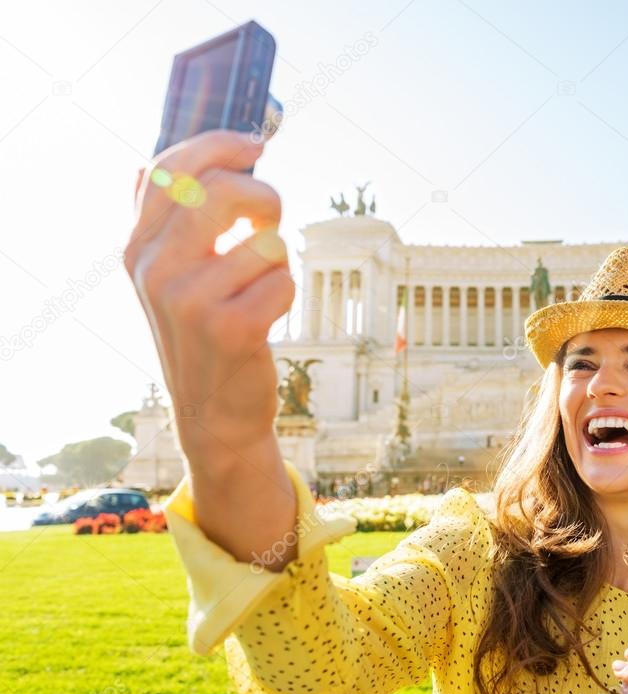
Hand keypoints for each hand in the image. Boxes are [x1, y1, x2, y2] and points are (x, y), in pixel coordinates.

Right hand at [125, 129, 289, 472]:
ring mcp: (188, 301)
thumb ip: (164, 223)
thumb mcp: (168, 276)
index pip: (171, 168)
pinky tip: (263, 318)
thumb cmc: (202, 331)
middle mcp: (154, 269)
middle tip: (271, 219)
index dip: (219, 144)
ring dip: (277, 262)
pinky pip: (283, 281)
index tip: (255, 143)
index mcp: (138, 248)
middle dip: (264, 197)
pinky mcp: (230, 329)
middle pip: (223, 191)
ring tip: (258, 288)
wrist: (213, 411)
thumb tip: (147, 162)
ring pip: (265, 241)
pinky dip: (285, 294)